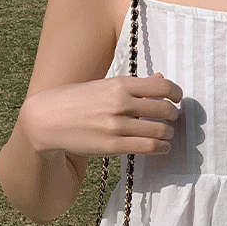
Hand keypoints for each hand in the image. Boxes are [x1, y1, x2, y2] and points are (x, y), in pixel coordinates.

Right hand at [18, 71, 182, 157]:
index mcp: (120, 84)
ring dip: (169, 134)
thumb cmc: (78, 100)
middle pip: (165, 109)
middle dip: (174, 115)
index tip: (178, 99)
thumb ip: (135, 84)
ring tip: (167, 134)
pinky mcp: (113, 145)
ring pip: (160, 130)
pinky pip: (148, 147)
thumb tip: (162, 78)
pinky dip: (162, 147)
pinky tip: (162, 146)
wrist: (48, 119)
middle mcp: (120, 103)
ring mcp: (116, 125)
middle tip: (172, 119)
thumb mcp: (105, 85)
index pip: (162, 86)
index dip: (177, 93)